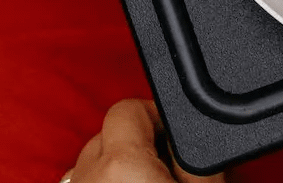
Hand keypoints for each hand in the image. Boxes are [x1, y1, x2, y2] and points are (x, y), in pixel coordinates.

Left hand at [64, 99, 225, 182]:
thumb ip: (196, 158)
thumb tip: (192, 133)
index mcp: (121, 163)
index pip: (130, 107)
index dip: (159, 116)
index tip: (176, 136)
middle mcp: (88, 174)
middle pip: (110, 132)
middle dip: (140, 143)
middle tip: (170, 169)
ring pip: (95, 160)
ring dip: (120, 167)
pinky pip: (86, 182)